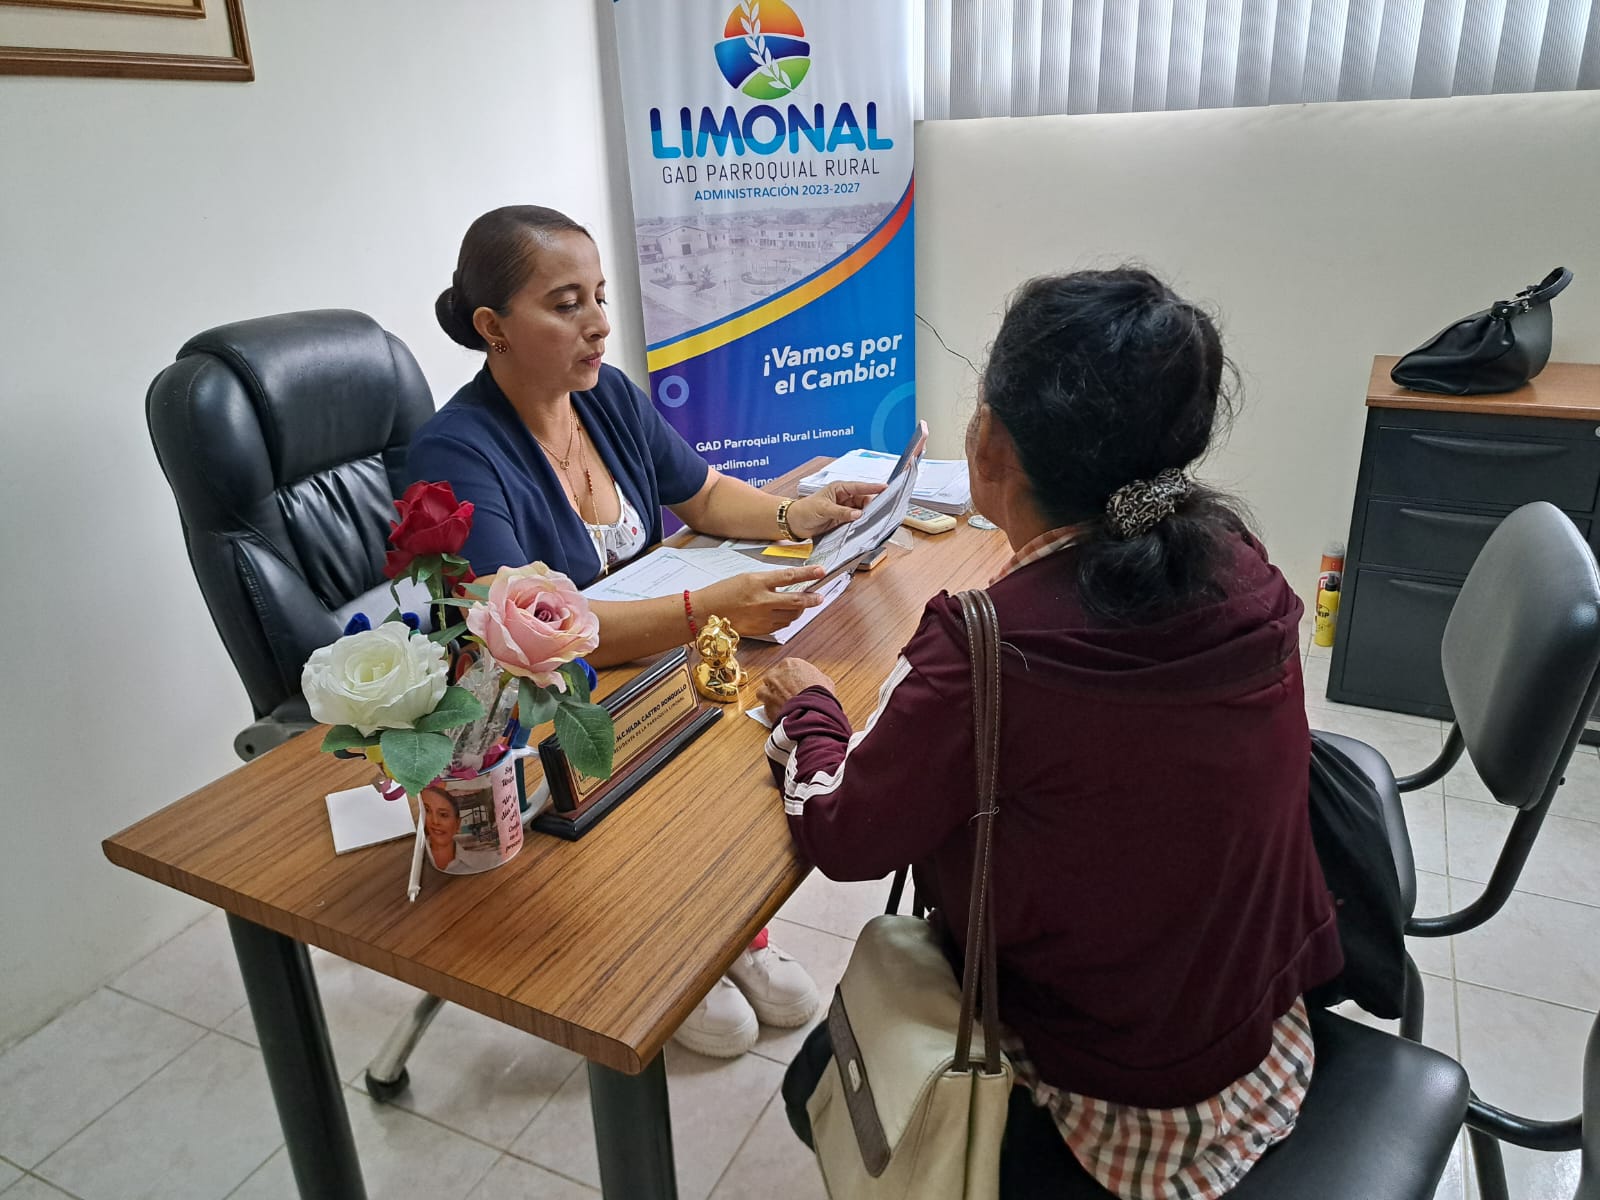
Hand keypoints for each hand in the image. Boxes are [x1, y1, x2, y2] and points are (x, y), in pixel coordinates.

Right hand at [694, 565, 826, 636]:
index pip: (789, 576)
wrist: (704, 612)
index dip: (808, 574)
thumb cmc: (723, 592)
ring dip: (799, 610)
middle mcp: (762, 600)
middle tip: (819, 597)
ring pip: (791, 616)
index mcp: (757, 582)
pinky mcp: (760, 630)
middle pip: (796, 601)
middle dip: (811, 599)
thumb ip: (767, 581)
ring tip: (800, 605)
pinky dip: (786, 619)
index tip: (821, 571)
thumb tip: (788, 583)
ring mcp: (762, 617)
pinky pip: (781, 626)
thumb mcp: (746, 578)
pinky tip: (784, 615)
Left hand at [758, 658, 836, 721]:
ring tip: (782, 704)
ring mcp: (768, 690)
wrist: (813, 713)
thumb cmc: (820, 696)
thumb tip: (817, 682)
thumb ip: (815, 678)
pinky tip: (781, 712)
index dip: (790, 677)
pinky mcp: (766, 705)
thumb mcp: (825, 681)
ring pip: (764, 691)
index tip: (794, 684)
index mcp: (790, 664)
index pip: (786, 667)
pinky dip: (771, 710)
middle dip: (778, 686)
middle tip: (788, 694)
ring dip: (771, 697)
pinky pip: (765, 706)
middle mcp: (775, 674)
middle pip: (772, 678)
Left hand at [784, 481, 887, 539]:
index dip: (873, 487)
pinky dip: (859, 524)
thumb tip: (858, 514)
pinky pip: (855, 521)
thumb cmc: (806, 510)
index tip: (885, 487)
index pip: (859, 487)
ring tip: (871, 521)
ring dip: (865, 516)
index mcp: (839, 488)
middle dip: (871, 505)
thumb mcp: (824, 509)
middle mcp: (844, 497)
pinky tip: (863, 527)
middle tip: (877, 513)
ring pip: (861, 511)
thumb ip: (841, 512)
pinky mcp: (843, 520)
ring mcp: (844, 509)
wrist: (795, 523)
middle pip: (863, 500)